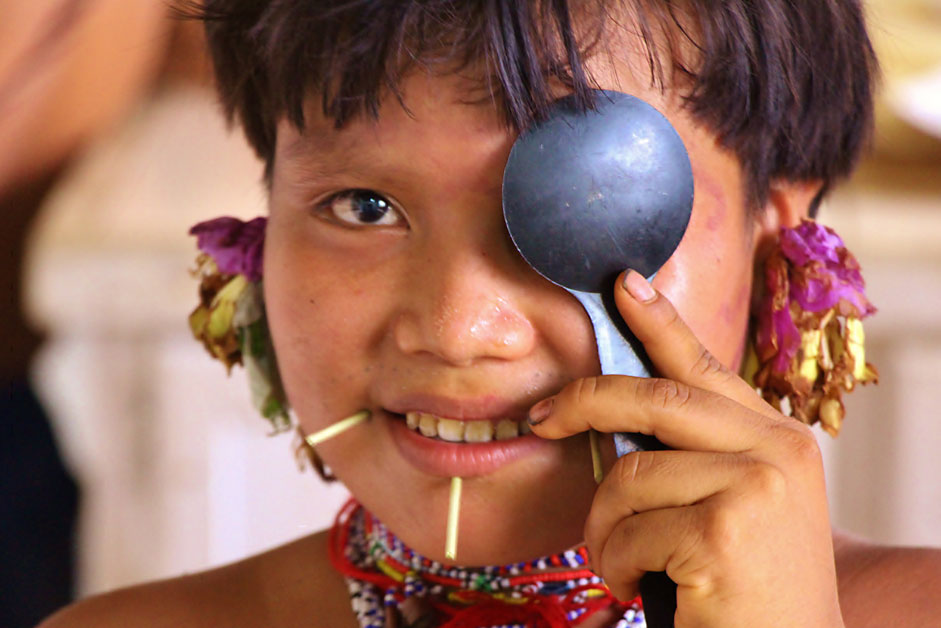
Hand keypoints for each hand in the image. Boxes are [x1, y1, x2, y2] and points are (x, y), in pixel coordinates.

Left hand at [528, 270, 843, 626]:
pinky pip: (628, 527)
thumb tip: (614, 422)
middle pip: (654, 399)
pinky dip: (615, 562)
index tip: (623, 282)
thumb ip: (692, 457)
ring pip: (629, 474)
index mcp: (777, 439)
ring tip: (625, 563)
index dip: (659, 322)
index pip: (705, 367)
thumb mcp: (732, 507)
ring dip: (605, 527)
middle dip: (584, 403)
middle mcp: (777, 451)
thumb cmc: (745, 587)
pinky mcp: (725, 528)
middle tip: (538, 418)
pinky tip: (642, 587)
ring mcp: (755, 486)